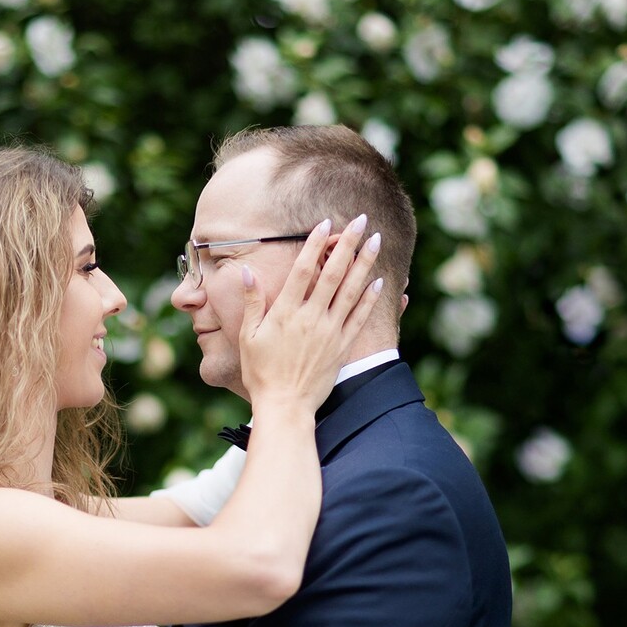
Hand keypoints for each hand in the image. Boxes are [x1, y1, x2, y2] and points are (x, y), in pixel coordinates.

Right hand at [238, 214, 386, 411]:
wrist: (285, 406)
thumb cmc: (261, 373)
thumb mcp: (248, 336)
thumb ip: (252, 303)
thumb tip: (246, 273)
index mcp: (286, 313)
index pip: (303, 269)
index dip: (315, 244)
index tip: (325, 223)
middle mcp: (311, 318)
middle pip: (333, 273)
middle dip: (348, 244)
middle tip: (360, 220)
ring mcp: (330, 332)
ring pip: (352, 290)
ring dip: (365, 263)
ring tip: (376, 241)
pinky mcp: (342, 347)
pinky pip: (360, 318)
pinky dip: (371, 299)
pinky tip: (380, 282)